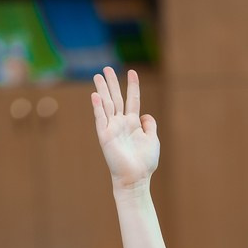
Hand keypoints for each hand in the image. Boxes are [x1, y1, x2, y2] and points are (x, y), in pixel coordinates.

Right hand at [91, 67, 159, 189]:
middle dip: (112, 83)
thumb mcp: (152, 139)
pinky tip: (95, 96)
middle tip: (106, 69)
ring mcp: (112, 129)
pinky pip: (100, 119)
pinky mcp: (105, 137)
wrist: (135, 178)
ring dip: (102, 90)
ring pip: (106, 105)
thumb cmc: (145, 162)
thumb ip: (150, 125)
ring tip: (98, 76)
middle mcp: (121, 124)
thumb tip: (145, 115)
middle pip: (116, 98)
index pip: (132, 100)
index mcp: (133, 124)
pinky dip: (98, 107)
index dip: (133, 86)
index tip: (133, 72)